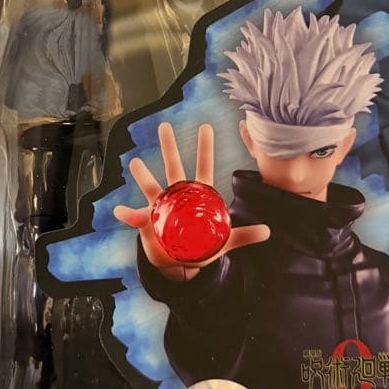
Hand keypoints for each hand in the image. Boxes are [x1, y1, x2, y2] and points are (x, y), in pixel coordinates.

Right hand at [114, 122, 268, 280]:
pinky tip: (120, 211)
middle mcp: (177, 196)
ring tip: (135, 162)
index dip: (205, 149)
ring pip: (150, 186)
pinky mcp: (148, 222)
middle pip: (173, 167)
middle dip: (169, 147)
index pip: (203, 167)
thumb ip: (244, 235)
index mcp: (197, 196)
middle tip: (165, 126)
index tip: (206, 127)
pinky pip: (136, 218)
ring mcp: (161, 207)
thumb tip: (268, 231)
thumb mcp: (224, 241)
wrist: (179, 262)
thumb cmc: (201, 246)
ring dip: (143, 175)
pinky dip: (128, 215)